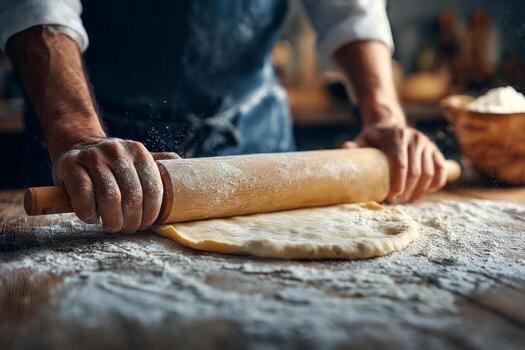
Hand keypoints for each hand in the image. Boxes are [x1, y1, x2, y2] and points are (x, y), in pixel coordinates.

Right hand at [52, 137, 179, 232]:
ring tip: (113, 226)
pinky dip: (89, 213)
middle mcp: (117, 150)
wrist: (77, 143)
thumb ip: (158, 165)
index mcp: (138, 152)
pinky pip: (84, 195)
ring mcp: (93, 156)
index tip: (146, 224)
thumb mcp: (137, 159)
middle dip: (132, 220)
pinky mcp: (70, 164)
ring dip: (112, 220)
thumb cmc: (112, 163)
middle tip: (128, 229)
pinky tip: (92, 218)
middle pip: (132, 196)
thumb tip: (189, 169)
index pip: (152, 188)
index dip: (152, 212)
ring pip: (109, 197)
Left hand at [342, 123, 446, 202]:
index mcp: (396, 136)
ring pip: (429, 173)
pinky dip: (434, 185)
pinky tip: (424, 193)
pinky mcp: (435, 150)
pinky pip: (441, 171)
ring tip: (408, 201)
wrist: (391, 125)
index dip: (397, 183)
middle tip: (398, 203)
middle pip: (415, 172)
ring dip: (420, 191)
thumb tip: (344, 148)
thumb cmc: (374, 138)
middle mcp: (414, 138)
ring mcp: (427, 144)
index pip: (400, 164)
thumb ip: (354, 146)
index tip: (391, 198)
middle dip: (407, 191)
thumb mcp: (363, 140)